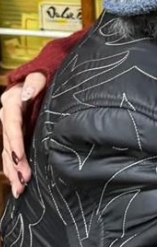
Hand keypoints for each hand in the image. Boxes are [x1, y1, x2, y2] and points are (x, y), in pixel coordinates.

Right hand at [1, 72, 45, 198]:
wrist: (39, 76)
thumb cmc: (42, 75)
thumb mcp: (38, 75)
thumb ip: (33, 84)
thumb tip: (26, 95)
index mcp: (10, 103)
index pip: (11, 125)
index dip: (15, 142)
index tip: (20, 158)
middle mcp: (6, 117)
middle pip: (8, 143)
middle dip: (15, 164)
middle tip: (24, 181)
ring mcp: (9, 127)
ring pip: (7, 152)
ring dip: (13, 171)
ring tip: (20, 189)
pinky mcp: (15, 134)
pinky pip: (11, 153)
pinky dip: (13, 168)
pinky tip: (18, 182)